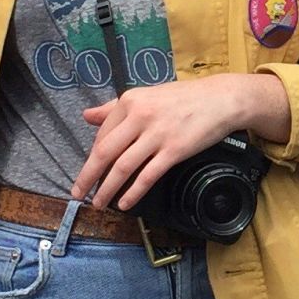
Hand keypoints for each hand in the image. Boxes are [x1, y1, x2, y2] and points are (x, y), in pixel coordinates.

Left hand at [76, 77, 264, 212]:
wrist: (221, 99)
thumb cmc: (185, 98)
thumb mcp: (147, 96)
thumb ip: (114, 107)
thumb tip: (87, 116)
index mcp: (130, 101)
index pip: (102, 135)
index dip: (92, 157)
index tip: (89, 172)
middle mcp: (140, 117)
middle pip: (104, 152)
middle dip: (88, 177)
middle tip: (78, 194)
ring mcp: (157, 135)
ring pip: (122, 168)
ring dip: (107, 190)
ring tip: (99, 203)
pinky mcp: (174, 151)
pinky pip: (147, 176)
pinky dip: (133, 193)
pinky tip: (125, 203)